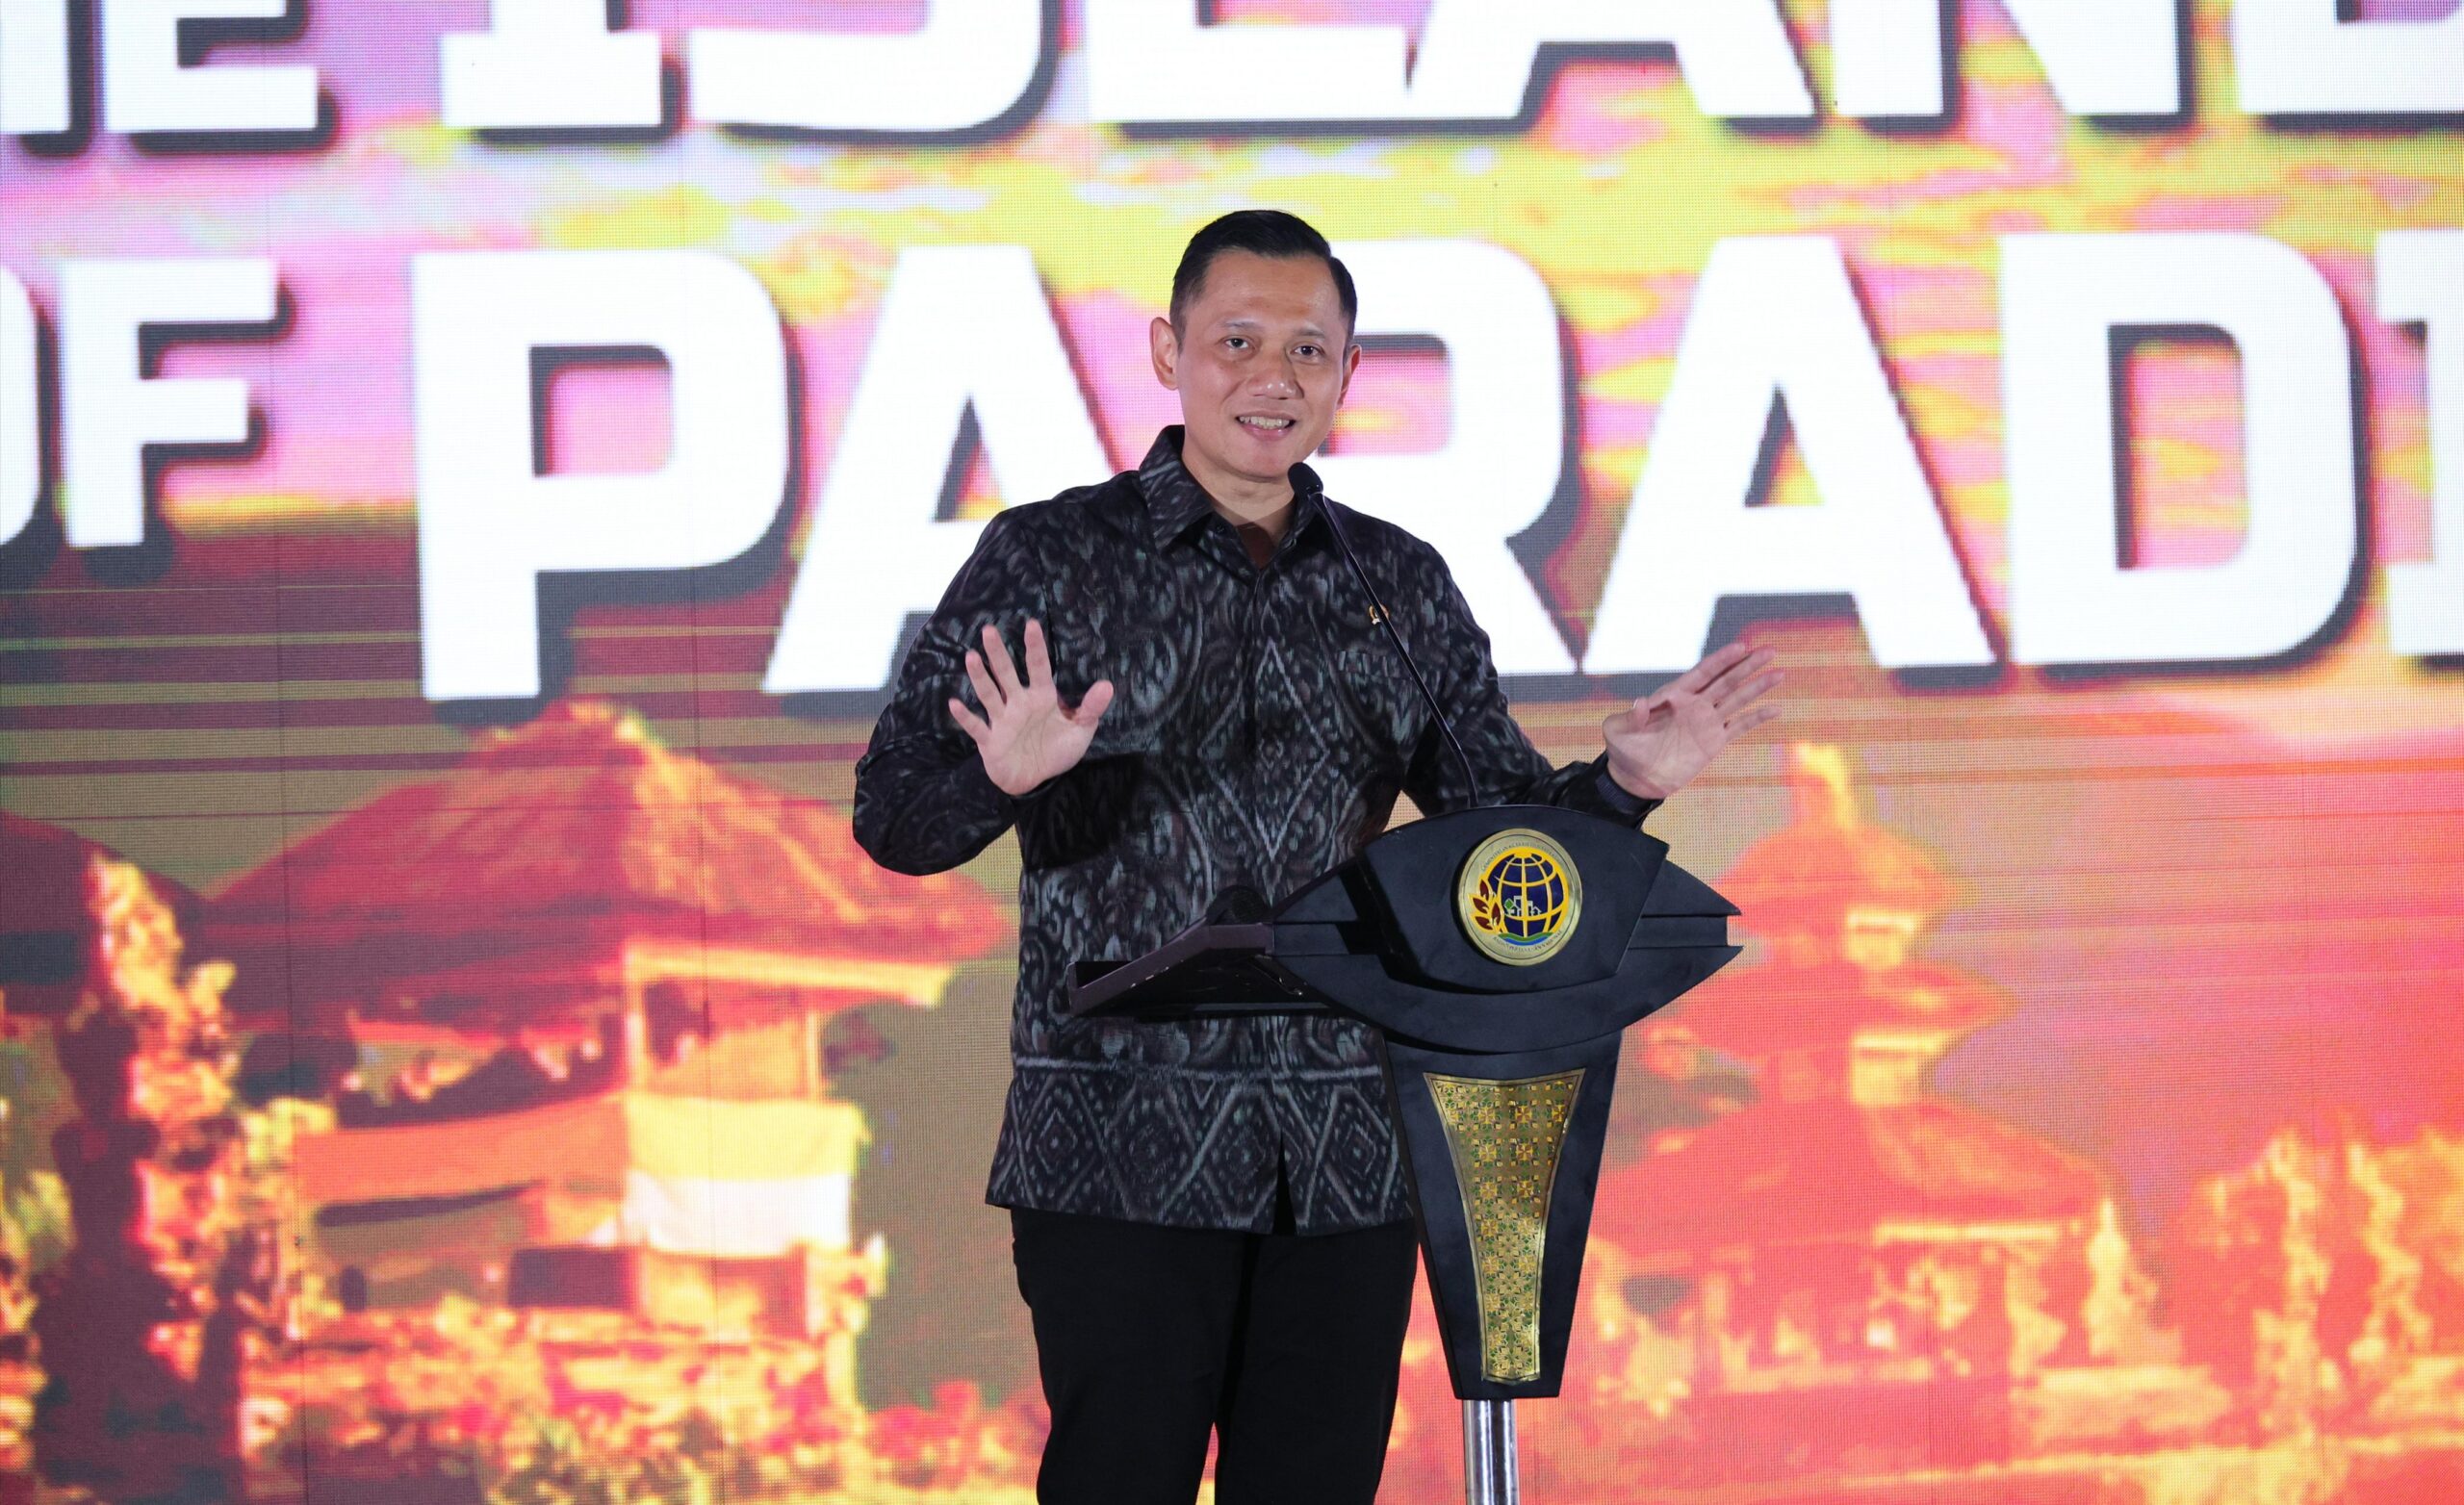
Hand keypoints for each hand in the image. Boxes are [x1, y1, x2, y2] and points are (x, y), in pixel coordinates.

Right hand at [948, 618, 1115, 796]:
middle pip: (1007, 674)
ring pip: (989, 694)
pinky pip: (976, 727)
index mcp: (1041, 698)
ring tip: (971, 656)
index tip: (1032, 624)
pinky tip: (954, 704)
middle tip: (989, 630)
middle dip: (998, 653)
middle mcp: (1018, 704)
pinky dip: (965, 717)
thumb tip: (1108, 685)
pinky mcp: (990, 741)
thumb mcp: (1080, 730)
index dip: (1035, 647)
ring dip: (980, 677)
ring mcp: (1002, 721)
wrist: (1034, 780)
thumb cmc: (1055, 750)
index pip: (1038, 668)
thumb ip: (1091, 708)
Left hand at [1602, 643, 1781, 801]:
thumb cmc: (1623, 750)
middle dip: (1748, 665)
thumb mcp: (1618, 730)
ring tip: (1780, 673)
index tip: (1741, 647)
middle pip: (1726, 680)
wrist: (1636, 779)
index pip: (1703, 672)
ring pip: (1738, 699)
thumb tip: (1641, 703)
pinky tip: (1776, 709)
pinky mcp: (1714, 743)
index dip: (1722, 659)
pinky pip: (1740, 727)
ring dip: (1758, 686)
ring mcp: (1706, 723)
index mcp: (1674, 695)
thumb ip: (1630, 715)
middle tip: (1770, 650)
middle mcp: (1695, 705)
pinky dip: (1757, 718)